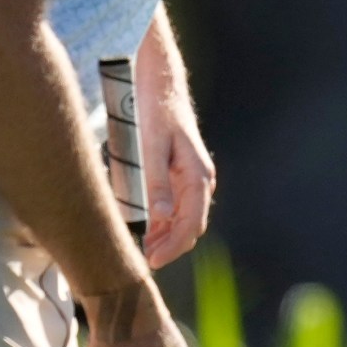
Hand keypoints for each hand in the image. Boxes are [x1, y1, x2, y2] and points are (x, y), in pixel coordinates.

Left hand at [137, 69, 214, 268]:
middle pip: (191, 225)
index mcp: (198, 176)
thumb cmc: (156, 114)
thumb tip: (162, 218)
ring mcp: (193, 177)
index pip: (191, 224)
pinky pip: (179, 205)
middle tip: (145, 259)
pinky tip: (149, 228)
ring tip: (145, 248)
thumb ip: (157, 184)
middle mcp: (201, 180)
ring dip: (168, 235)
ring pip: (186, 217)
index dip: (173, 246)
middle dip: (171, 245)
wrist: (161, 86)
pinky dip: (166, 221)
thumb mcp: (151, 149)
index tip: (152, 261)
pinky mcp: (183, 173)